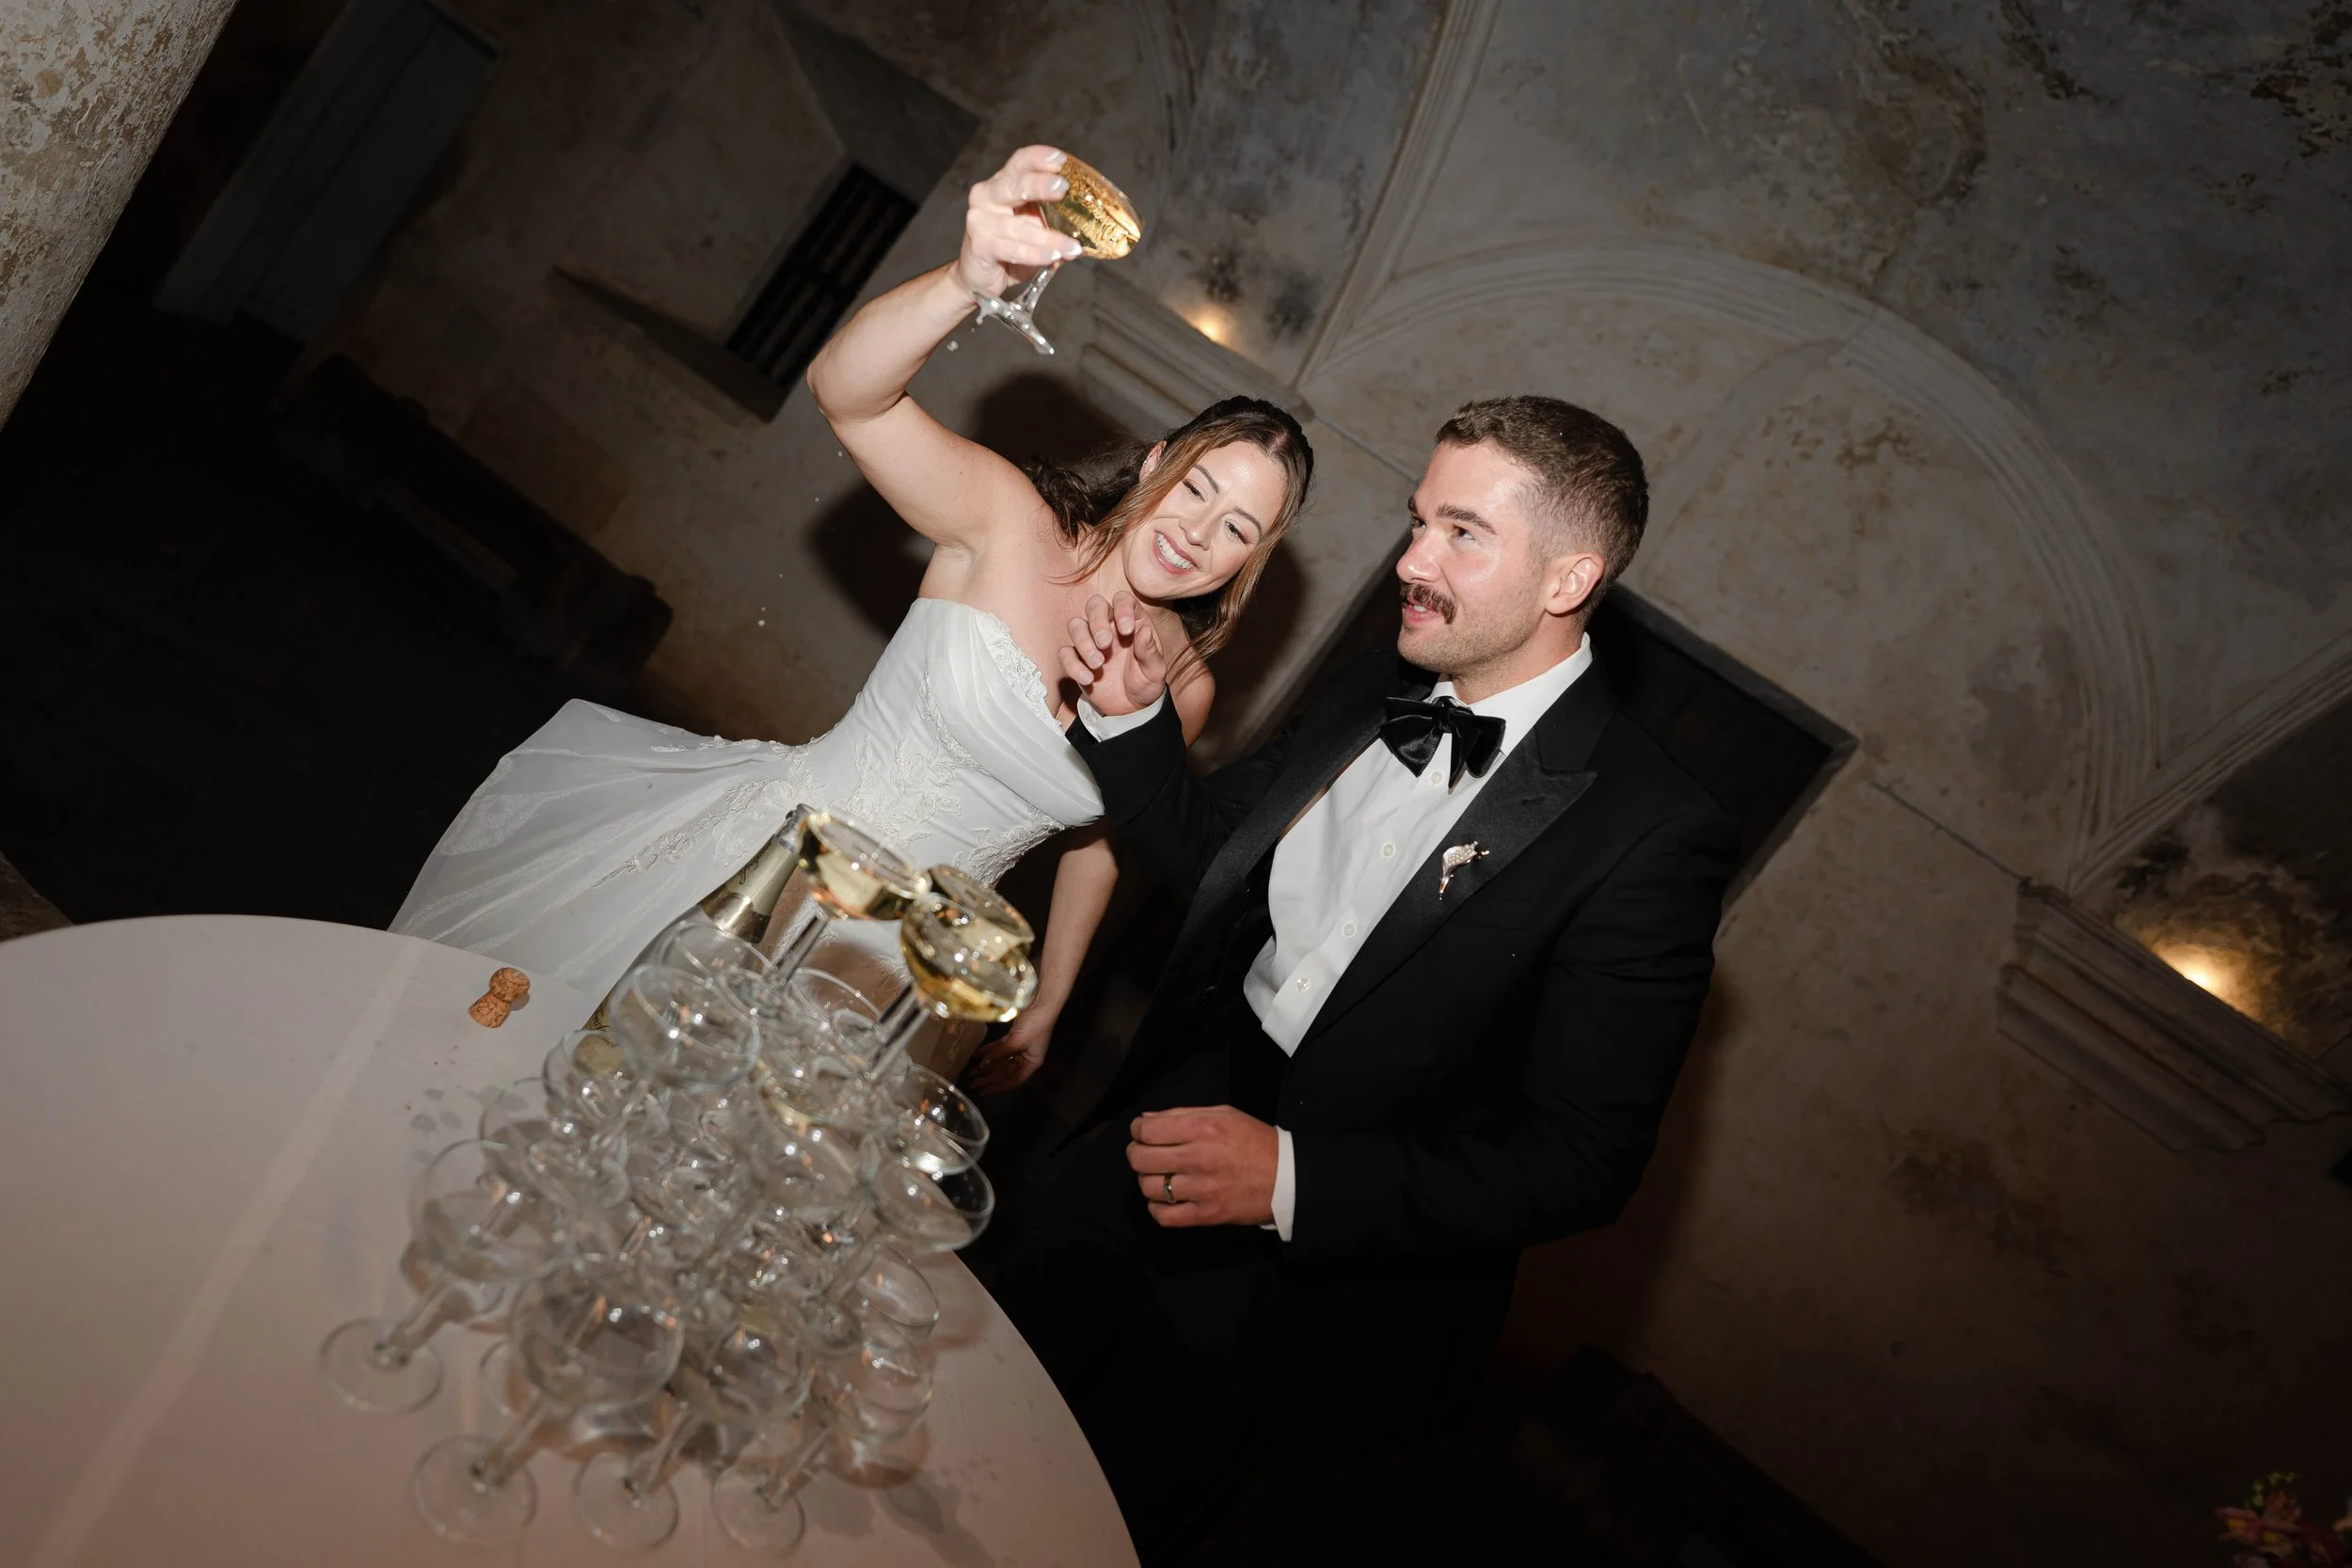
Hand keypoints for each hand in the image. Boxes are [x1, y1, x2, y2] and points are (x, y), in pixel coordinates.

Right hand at [955, 146, 1083, 300]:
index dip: (1039, 158)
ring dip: (1049, 237)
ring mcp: (980, 220)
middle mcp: (987, 196)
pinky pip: (1011, 248)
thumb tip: (1086, 228)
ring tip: (1072, 247)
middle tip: (1062, 188)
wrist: (980, 275)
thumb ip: (1054, 221)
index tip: (1061, 160)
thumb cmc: (1010, 246)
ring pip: (1018, 225)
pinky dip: (1035, 254)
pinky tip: (1053, 257)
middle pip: (1014, 184)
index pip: (1020, 162)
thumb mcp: (1035, 227)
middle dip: (1039, 185)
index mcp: (1003, 183)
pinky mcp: (980, 245)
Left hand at [965, 1008, 1054, 1094]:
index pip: (1013, 1080)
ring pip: (1000, 1060)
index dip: (998, 1087)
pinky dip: (988, 1051)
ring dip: (987, 1065)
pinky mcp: (1014, 1036)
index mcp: (1031, 1063)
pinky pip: (999, 1047)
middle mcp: (1025, 1057)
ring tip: (971, 1071)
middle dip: (989, 1077)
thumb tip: (983, 1065)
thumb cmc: (1035, 1025)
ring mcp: (1020, 1047)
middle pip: (1005, 1071)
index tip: (983, 1091)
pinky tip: (976, 1055)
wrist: (1041, 1002)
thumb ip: (999, 1054)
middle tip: (972, 1082)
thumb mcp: (1017, 1041)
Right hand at [1059, 591, 1168, 715]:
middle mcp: (1109, 626)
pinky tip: (1088, 678)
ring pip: (1076, 625)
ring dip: (1083, 642)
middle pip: (1094, 605)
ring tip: (1098, 664)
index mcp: (1131, 621)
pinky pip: (1065, 653)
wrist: (1131, 707)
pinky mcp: (1077, 659)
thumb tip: (1145, 630)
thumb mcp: (1154, 670)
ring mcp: (1091, 641)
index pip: (1122, 600)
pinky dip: (1073, 665)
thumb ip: (1149, 650)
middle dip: (1097, 621)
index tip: (1126, 630)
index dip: (1122, 608)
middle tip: (1105, 643)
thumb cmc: (1145, 682)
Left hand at [1126, 1105, 1276, 1227]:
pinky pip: (1163, 1216)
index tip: (1144, 1133)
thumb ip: (1183, 1114)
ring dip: (1147, 1180)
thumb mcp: (1224, 1115)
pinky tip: (1166, 1199)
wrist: (1286, 1177)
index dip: (1138, 1131)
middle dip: (1137, 1153)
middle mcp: (1199, 1158)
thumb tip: (1146, 1122)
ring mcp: (1202, 1189)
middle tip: (1147, 1153)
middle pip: (1141, 1158)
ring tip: (1160, 1175)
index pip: (1147, 1131)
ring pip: (1148, 1187)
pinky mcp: (1206, 1215)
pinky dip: (1157, 1208)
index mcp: (1203, 1129)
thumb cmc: (1254, 1141)